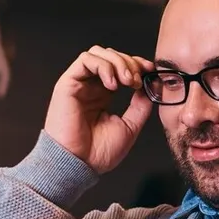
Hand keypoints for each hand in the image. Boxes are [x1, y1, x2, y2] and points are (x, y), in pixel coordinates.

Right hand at [44, 46, 156, 173]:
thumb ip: (140, 106)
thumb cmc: (98, 153)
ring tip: (127, 81)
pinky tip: (112, 84)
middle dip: (130, 63)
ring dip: (118, 62)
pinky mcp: (68, 83)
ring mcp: (79, 84)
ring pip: (99, 53)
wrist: (80, 165)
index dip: (136, 64)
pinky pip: (85, 60)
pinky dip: (103, 66)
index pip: (120, 68)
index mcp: (103, 95)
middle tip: (137, 81)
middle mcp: (91, 87)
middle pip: (111, 56)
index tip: (150, 70)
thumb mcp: (129, 127)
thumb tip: (151, 87)